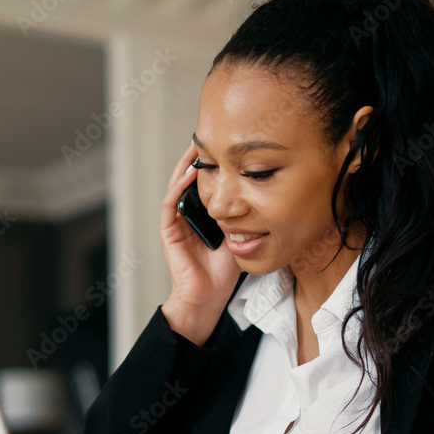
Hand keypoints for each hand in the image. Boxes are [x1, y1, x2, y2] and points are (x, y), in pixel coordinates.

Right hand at [159, 143, 241, 345]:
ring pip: (177, 186)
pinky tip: (191, 172)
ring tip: (197, 146)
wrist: (208, 299)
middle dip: (198, 158)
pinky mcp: (168, 233)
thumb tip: (265, 196)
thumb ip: (245, 216)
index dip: (212, 165)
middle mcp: (186, 216)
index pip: (205, 184)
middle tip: (209, 135)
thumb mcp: (240, 235)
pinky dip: (179, 187)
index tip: (225, 145)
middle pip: (189, 180)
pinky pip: (171, 204)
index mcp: (201, 216)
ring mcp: (174, 223)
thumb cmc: (222, 273)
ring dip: (186, 166)